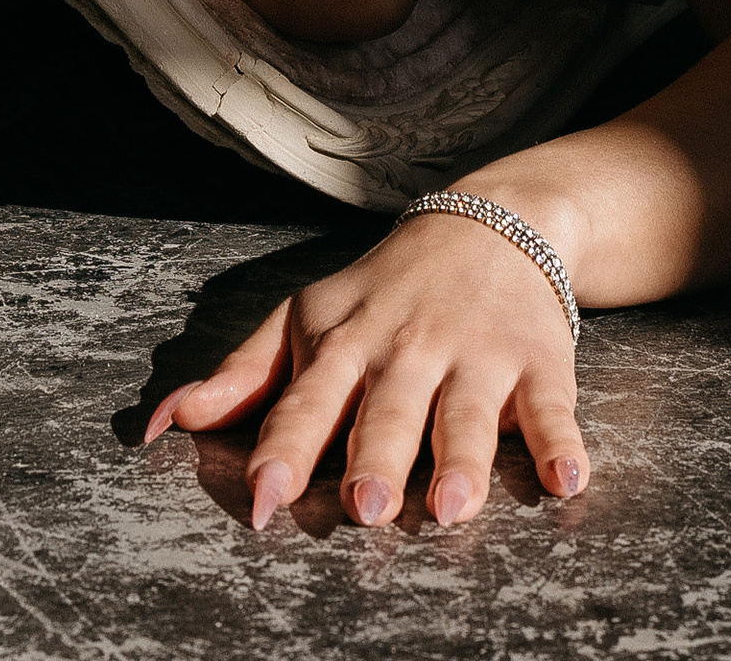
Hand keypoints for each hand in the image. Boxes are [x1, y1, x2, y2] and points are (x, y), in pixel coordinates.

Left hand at [143, 209, 588, 528]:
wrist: (491, 220)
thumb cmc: (384, 289)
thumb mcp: (307, 316)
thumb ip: (242, 373)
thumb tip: (162, 424)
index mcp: (345, 344)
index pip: (308, 400)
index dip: (285, 449)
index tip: (262, 499)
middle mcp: (408, 350)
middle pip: (389, 412)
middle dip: (377, 458)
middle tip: (366, 508)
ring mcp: (477, 355)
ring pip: (467, 414)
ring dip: (463, 460)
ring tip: (453, 507)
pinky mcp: (538, 361)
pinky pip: (552, 407)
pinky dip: (562, 441)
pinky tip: (568, 477)